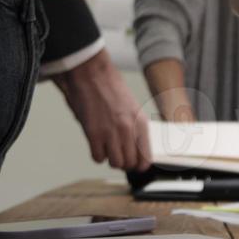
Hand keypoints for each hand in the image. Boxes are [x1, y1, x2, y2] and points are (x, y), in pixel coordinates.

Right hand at [54, 49, 151, 169]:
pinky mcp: (93, 133)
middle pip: (130, 163)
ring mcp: (111, 132)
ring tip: (106, 147)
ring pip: (115, 163)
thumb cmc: (110, 87)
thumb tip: (135, 149)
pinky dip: (96, 153)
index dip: (139, 164)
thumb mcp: (132, 107)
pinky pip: (98, 157)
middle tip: (117, 154)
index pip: (146, 158)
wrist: (92, 73)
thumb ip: (135, 128)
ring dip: (110, 158)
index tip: (134, 164)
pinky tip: (96, 143)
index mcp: (141, 123)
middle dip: (123, 162)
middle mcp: (128, 130)